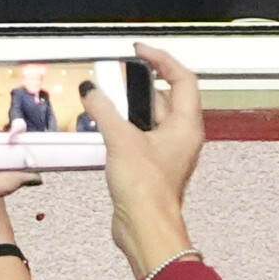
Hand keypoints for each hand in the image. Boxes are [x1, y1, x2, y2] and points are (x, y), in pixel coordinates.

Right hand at [81, 43, 205, 279]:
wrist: (144, 228)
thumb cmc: (146, 190)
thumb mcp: (121, 140)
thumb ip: (104, 110)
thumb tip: (92, 92)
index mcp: (186, 124)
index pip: (182, 78)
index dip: (162, 59)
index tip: (141, 51)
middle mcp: (181, 136)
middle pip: (167, 97)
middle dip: (142, 84)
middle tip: (120, 74)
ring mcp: (168, 152)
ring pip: (152, 117)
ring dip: (132, 106)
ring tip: (108, 98)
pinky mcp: (152, 166)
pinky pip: (141, 136)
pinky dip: (126, 126)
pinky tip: (107, 126)